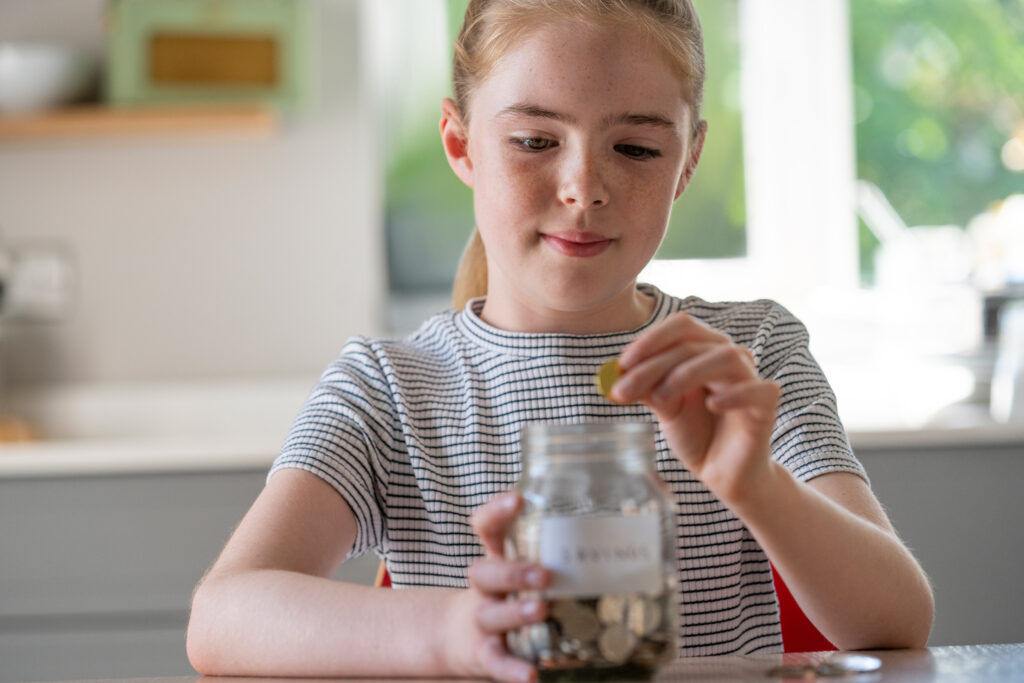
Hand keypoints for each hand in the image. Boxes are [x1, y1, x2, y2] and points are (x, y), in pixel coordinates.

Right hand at [444, 492, 550, 682]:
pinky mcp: (484, 653)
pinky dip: (513, 669)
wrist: (459, 636)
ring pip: (492, 614)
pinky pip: (497, 661)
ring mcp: (482, 620)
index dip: (497, 512)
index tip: (518, 499)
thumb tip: (623, 533)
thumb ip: (557, 552)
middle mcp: (485, 587)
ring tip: (541, 611)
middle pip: (486, 572)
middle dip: (514, 571)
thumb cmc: (507, 594)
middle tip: (545, 573)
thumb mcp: (520, 566)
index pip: (487, 527)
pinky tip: (531, 676)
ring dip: (516, 613)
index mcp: (496, 558)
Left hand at [611, 312, 779, 505]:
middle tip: (623, 390)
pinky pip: (757, 389)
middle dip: (653, 365)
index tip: (621, 364)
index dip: (650, 340)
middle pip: (693, 342)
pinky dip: (733, 394)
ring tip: (663, 398)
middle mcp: (728, 356)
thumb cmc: (695, 432)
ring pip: (726, 357)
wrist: (722, 472)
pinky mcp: (766, 403)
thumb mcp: (664, 408)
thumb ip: (646, 388)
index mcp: (704, 349)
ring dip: (688, 373)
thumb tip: (616, 373)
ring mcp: (750, 378)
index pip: (680, 326)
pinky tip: (712, 406)